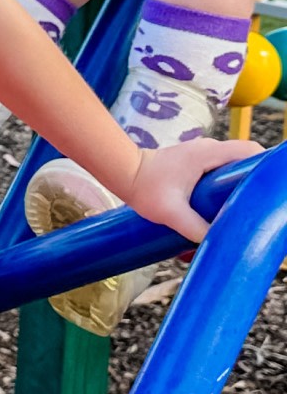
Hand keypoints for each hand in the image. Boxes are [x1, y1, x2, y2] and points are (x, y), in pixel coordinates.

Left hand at [124, 138, 262, 242]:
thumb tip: (218, 243)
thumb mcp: (170, 212)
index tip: (271, 190)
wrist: (123, 173)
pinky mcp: (196, 164)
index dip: (266, 167)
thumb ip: (195, 228)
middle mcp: (209, 150)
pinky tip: (225, 206)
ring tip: (244, 209)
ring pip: (234, 167)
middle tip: (259, 206)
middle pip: (246, 161)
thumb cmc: (143, 187)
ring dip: (241, 184)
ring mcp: (203, 155)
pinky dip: (227, 185)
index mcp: (208, 153)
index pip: (250, 151)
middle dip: (255, 181)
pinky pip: (221, 171)